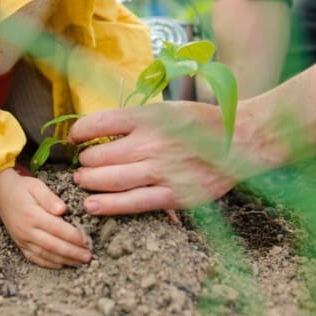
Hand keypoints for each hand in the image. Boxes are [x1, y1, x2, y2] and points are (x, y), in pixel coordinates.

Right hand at [0, 168, 91, 268]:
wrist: (0, 192)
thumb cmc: (22, 188)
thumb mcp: (36, 186)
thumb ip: (49, 198)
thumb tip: (63, 210)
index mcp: (32, 215)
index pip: (58, 229)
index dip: (74, 237)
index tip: (88, 241)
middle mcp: (26, 230)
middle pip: (53, 246)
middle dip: (72, 253)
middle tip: (88, 257)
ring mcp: (22, 239)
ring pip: (45, 255)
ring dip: (64, 260)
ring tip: (79, 263)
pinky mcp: (19, 244)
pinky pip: (34, 258)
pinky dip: (48, 263)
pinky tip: (61, 265)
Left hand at [68, 101, 277, 214]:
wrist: (241, 141)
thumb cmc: (200, 123)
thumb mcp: (165, 110)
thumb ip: (134, 120)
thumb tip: (98, 130)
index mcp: (148, 117)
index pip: (99, 123)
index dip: (79, 132)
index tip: (74, 138)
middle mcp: (152, 142)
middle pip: (99, 155)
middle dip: (84, 161)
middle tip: (82, 165)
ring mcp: (162, 170)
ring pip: (110, 179)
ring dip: (89, 182)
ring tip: (83, 183)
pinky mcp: (174, 195)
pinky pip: (133, 202)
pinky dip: (108, 205)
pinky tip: (92, 206)